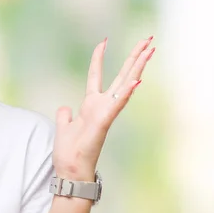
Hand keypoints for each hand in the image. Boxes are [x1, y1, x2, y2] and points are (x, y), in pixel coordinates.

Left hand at [52, 36, 154, 180]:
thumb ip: (65, 115)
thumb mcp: (63, 127)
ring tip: (149, 50)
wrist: (70, 173)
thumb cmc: (69, 153)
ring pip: (124, 85)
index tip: (103, 41)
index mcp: (90, 106)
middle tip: (148, 39)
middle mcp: (101, 107)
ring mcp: (104, 114)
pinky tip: (136, 80)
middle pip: (120, 76)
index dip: (98, 59)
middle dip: (134, 57)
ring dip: (137, 67)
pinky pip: (116, 105)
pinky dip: (126, 93)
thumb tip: (65, 108)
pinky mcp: (103, 123)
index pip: (95, 76)